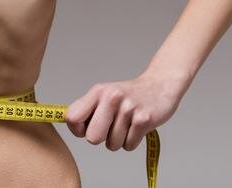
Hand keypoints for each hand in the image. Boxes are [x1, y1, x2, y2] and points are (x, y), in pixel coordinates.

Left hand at [64, 70, 187, 150]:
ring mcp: (129, 108)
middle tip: (110, 127)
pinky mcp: (144, 119)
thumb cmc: (128, 95)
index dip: (77, 129)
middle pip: (92, 138)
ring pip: (112, 145)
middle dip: (100, 138)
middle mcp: (111, 98)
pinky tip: (136, 127)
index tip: (86, 128)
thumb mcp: (104, 94)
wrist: (160, 85)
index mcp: (98, 92)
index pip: (72, 117)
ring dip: (119, 140)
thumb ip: (88, 109)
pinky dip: (132, 141)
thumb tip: (71, 126)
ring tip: (126, 124)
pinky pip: (129, 146)